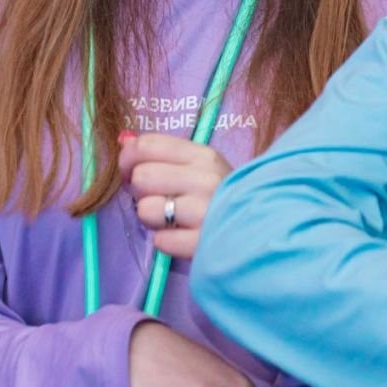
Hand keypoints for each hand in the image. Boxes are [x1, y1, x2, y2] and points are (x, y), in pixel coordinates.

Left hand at [120, 131, 230, 260]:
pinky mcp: (202, 245)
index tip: (131, 171)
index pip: (146, 145)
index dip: (128, 159)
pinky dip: (167, 241)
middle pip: (141, 177)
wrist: (263, 231)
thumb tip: (123, 141)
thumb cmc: (225, 196)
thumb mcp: (202, 166)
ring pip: (146, 210)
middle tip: (159, 199)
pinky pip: (160, 241)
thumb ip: (163, 152)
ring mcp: (205, 213)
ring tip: (172, 220)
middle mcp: (205, 180)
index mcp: (203, 156)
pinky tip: (183, 237)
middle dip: (141, 191)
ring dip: (153, 219)